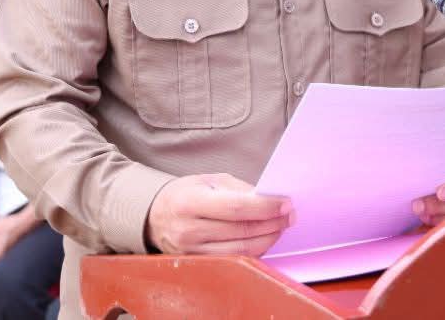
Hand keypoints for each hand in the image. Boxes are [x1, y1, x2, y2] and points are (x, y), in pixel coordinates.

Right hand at [145, 173, 292, 256]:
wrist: (154, 216)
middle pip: (242, 230)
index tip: (286, 203)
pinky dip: (255, 249)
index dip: (266, 207)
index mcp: (190, 203)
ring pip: (242, 249)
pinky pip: (235, 259)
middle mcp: (190, 230)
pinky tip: (265, 237)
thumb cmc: (184, 194)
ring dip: (268, 237)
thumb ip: (239, 189)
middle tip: (290, 214)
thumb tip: (269, 197)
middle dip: (273, 222)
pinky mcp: (200, 263)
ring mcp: (193, 251)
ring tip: (281, 225)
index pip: (236, 208)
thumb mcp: (208, 181)